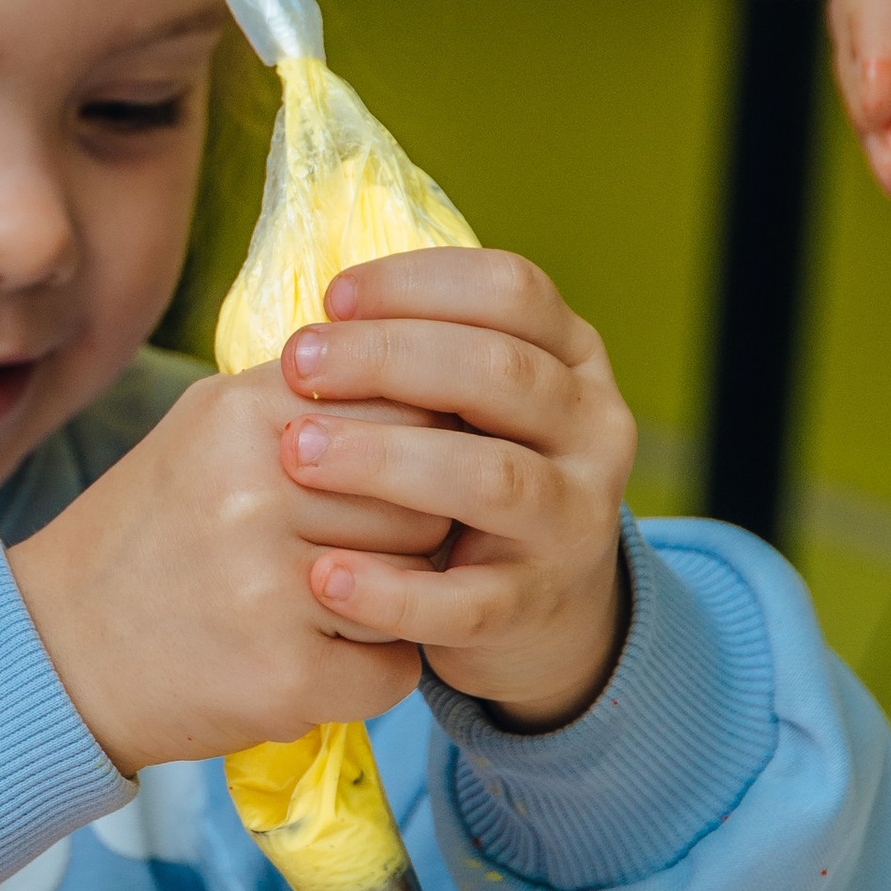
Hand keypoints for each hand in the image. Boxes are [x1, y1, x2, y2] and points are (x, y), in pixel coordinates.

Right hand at [8, 365, 446, 773]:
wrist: (58, 651)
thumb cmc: (154, 534)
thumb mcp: (210, 431)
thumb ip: (311, 398)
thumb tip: (434, 381)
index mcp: (243, 414)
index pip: (409, 407)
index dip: (418, 450)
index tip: (390, 479)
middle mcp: (256, 492)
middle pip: (426, 501)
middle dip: (410, 533)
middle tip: (351, 554)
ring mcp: (270, 588)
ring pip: (420, 585)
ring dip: (396, 603)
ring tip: (327, 606)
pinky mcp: (286, 676)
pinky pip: (399, 669)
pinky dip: (373, 674)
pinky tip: (318, 661)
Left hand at [274, 248, 634, 730]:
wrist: (543, 608)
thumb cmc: (469, 473)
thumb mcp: (468, 405)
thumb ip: (415, 358)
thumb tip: (310, 327)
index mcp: (574, 360)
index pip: (513, 291)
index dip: (419, 283)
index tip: (331, 298)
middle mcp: (592, 431)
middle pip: (501, 371)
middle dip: (389, 357)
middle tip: (298, 364)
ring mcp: (574, 522)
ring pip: (493, 478)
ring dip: (386, 459)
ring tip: (297, 454)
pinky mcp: (536, 606)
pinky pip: (467, 601)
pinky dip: (392, 590)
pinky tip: (324, 576)